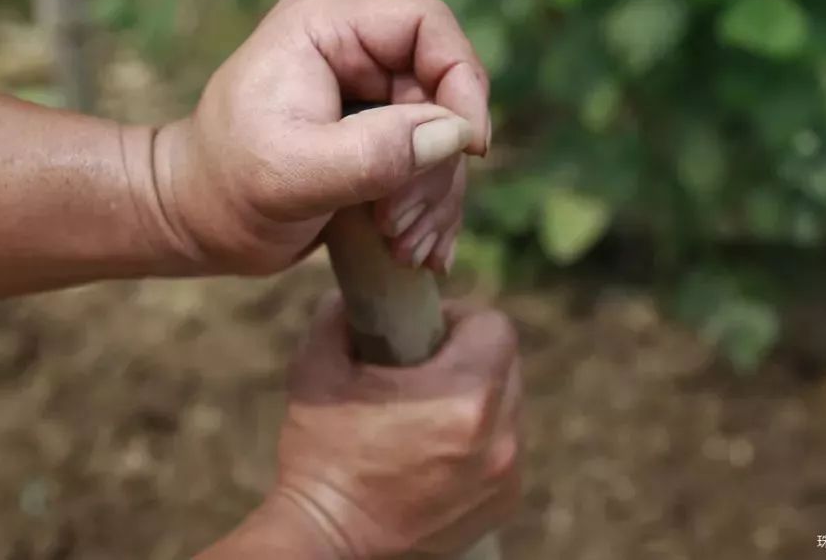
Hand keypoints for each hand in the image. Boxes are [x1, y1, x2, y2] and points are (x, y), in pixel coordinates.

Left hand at [148, 0, 489, 274]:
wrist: (194, 224)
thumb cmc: (225, 191)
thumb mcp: (294, 174)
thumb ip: (375, 153)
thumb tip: (454, 135)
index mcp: (324, 30)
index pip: (426, 26)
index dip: (461, 80)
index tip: (471, 147)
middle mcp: (350, 53)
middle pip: (440, 91)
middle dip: (435, 165)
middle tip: (399, 225)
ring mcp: (364, 98)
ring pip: (441, 137)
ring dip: (433, 199)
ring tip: (404, 248)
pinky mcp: (372, 140)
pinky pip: (426, 166)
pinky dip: (428, 212)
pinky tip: (415, 253)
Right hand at [272, 295, 521, 557]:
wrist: (327, 538)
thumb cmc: (320, 455)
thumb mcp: (316, 370)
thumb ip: (336, 314)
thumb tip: (352, 290)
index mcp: (462, 396)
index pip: (495, 326)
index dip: (460, 318)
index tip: (426, 331)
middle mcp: (498, 437)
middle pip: (506, 364)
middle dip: (470, 356)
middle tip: (424, 367)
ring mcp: (505, 474)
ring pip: (509, 406)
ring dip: (478, 398)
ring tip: (429, 411)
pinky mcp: (504, 502)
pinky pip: (506, 448)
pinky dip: (482, 440)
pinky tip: (438, 448)